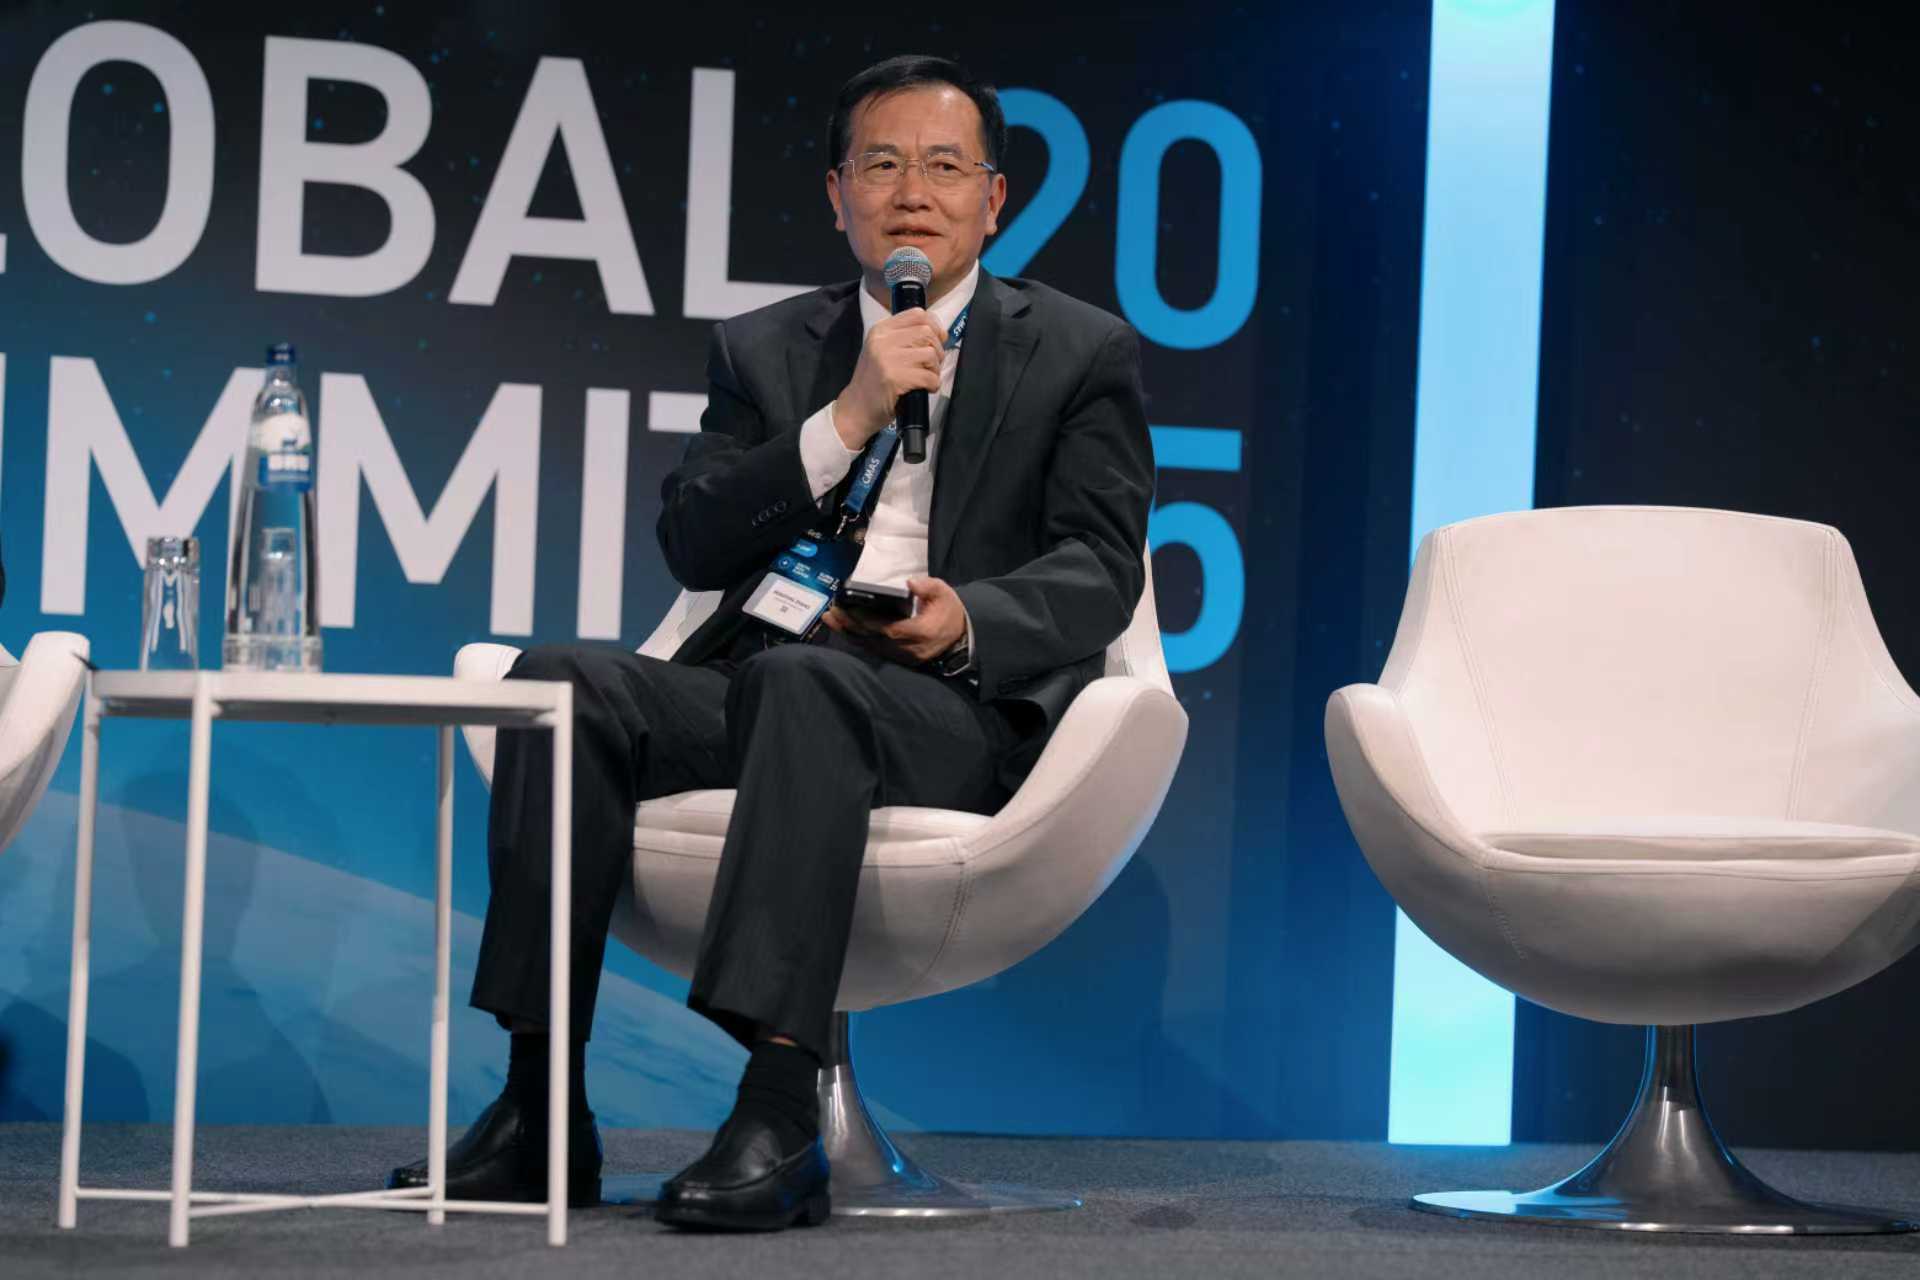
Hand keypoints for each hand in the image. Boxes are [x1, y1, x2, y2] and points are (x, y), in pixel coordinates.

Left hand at [821, 576, 968, 664]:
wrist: (959, 635)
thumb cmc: (949, 611)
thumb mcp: (945, 593)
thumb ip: (928, 586)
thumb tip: (910, 582)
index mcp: (923, 631)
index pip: (892, 629)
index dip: (870, 621)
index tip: (852, 610)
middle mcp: (910, 648)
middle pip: (875, 639)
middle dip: (851, 626)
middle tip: (832, 612)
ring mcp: (903, 656)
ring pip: (871, 646)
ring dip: (849, 633)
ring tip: (830, 619)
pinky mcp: (898, 658)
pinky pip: (874, 649)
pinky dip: (857, 639)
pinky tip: (842, 629)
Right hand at [832, 309, 946, 448]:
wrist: (856, 408)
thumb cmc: (873, 382)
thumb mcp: (882, 351)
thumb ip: (904, 338)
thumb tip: (939, 332)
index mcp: (880, 330)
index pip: (917, 314)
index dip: (934, 326)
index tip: (938, 340)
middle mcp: (882, 340)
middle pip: (926, 332)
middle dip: (937, 350)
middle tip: (931, 366)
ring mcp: (887, 359)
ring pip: (930, 353)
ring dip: (935, 369)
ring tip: (927, 378)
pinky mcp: (894, 378)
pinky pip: (928, 376)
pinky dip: (933, 384)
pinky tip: (925, 389)